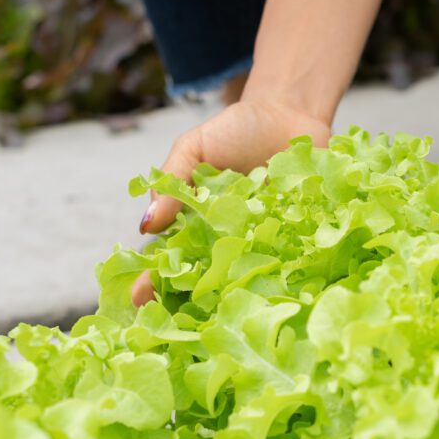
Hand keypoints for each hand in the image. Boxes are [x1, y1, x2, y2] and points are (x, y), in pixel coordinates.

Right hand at [131, 96, 330, 304]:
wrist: (289, 114)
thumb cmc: (235, 130)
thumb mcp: (194, 148)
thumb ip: (172, 181)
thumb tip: (146, 225)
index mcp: (197, 225)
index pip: (171, 259)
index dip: (154, 280)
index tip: (140, 300)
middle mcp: (229, 242)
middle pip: (206, 279)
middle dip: (192, 302)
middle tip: (181, 324)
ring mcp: (263, 244)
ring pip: (246, 278)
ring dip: (237, 297)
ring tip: (225, 319)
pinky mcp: (298, 239)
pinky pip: (289, 261)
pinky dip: (284, 276)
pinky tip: (278, 293)